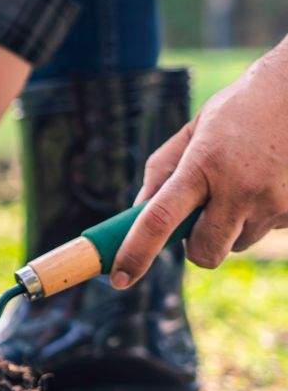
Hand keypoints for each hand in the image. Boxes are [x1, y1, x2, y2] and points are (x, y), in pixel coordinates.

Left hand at [112, 46, 287, 286]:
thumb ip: (162, 173)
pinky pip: (267, 231)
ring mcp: (275, 202)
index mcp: (202, 164)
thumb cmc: (237, 111)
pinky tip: (269, 181)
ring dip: (230, 227)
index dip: (136, 253)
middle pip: (203, 253)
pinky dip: (259, 217)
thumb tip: (136, 216)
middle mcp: (240, 188)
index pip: (159, 220)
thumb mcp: (193, 132)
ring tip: (241, 183)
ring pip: (236, 244)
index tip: (119, 278)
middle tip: (196, 219)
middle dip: (193, 247)